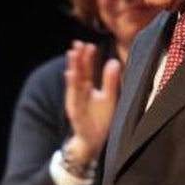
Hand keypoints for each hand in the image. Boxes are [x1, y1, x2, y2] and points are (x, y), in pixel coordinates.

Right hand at [64, 40, 120, 164]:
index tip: (88, 45)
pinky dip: (72, 86)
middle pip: (78, 73)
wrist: (93, 141)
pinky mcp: (76, 112)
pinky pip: (74, 98)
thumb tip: (114, 61)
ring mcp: (76, 102)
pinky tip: (71, 75)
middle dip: (77, 59)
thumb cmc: (100, 119)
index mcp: (86, 89)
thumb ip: (110, 81)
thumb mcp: (109, 97)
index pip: (86, 70)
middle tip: (77, 44)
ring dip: (73, 68)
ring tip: (72, 55)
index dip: (87, 58)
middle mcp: (79, 93)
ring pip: (74, 83)